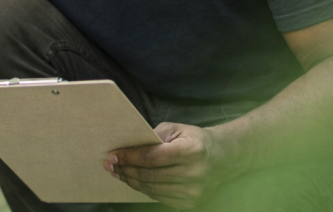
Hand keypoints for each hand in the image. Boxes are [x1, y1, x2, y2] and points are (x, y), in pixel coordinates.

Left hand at [104, 122, 243, 209]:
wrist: (222, 158)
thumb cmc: (195, 140)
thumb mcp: (176, 129)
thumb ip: (153, 136)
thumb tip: (128, 147)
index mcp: (190, 151)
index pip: (152, 157)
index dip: (130, 157)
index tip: (113, 155)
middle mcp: (193, 173)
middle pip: (150, 175)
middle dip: (126, 170)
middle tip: (110, 165)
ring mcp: (193, 191)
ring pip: (153, 189)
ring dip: (132, 181)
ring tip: (119, 173)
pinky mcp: (191, 202)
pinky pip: (160, 197)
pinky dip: (144, 189)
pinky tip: (134, 181)